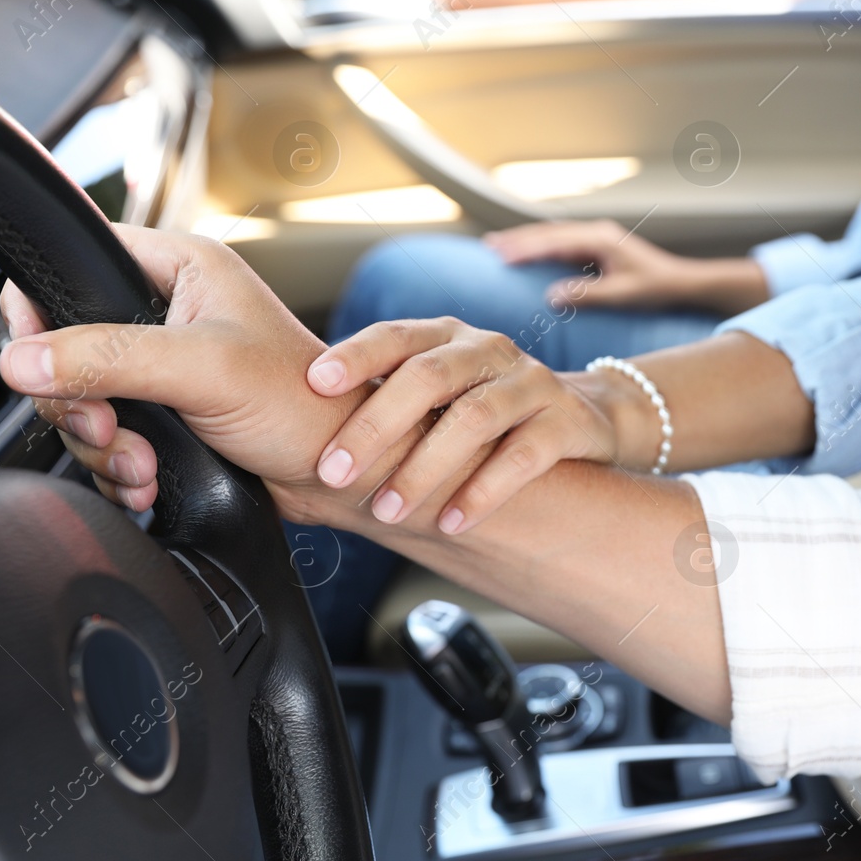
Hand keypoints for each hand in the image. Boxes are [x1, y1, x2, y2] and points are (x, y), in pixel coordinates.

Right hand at [0, 225, 362, 510]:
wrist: (341, 474)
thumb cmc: (304, 405)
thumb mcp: (203, 369)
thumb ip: (109, 358)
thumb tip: (23, 360)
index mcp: (177, 268)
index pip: (74, 263)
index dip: (42, 310)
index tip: (39, 361)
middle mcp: (165, 311)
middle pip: (66, 349)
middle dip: (80, 404)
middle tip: (109, 426)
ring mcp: (163, 369)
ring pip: (83, 403)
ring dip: (103, 448)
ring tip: (144, 468)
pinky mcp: (167, 418)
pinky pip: (108, 441)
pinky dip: (120, 471)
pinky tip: (150, 483)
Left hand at [306, 318, 635, 534]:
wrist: (578, 420)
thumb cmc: (478, 415)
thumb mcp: (432, 400)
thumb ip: (374, 418)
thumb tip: (283, 471)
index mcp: (443, 337)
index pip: (394, 337)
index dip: (354, 356)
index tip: (313, 383)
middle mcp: (486, 350)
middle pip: (428, 375)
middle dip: (375, 425)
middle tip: (333, 471)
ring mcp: (529, 382)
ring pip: (475, 417)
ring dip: (424, 468)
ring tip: (387, 510)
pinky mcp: (565, 421)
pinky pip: (524, 455)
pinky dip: (484, 491)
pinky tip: (452, 523)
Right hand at [484, 220, 768, 314]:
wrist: (683, 281)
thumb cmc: (656, 288)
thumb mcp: (623, 294)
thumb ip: (587, 294)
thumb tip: (551, 296)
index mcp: (600, 239)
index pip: (554, 241)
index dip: (525, 248)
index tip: (500, 255)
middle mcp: (596, 233)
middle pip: (548, 233)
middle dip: (518, 239)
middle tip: (488, 248)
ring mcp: (596, 238)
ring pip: (553, 235)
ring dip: (526, 240)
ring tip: (497, 247)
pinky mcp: (597, 247)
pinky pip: (561, 242)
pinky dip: (540, 246)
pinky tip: (526, 252)